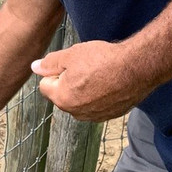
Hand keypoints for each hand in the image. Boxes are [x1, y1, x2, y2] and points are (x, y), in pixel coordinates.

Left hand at [32, 40, 148, 121]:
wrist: (137, 68)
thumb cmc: (103, 60)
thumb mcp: (71, 55)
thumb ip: (50, 63)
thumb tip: (35, 67)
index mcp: (62, 98)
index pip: (45, 85)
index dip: (55, 71)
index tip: (69, 64)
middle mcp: (76, 112)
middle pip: (62, 95)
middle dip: (68, 82)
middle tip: (85, 67)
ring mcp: (94, 116)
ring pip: (80, 101)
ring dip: (84, 90)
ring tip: (99, 74)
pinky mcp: (110, 115)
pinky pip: (96, 105)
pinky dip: (99, 96)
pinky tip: (109, 83)